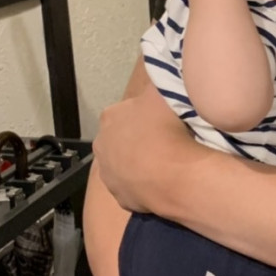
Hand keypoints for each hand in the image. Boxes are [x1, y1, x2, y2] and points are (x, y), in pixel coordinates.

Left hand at [93, 82, 197, 214]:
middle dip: (137, 140)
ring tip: (163, 164)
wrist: (174, 176)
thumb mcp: (163, 92)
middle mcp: (101, 144)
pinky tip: (159, 182)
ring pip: (124, 165)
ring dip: (138, 164)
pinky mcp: (119, 198)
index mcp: (110, 116)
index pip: (126, 111)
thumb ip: (156, 81)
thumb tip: (156, 76)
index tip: (162, 121)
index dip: (145, 115)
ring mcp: (108, 174)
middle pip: (121, 139)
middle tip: (164, 142)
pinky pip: (132, 188)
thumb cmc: (168, 130)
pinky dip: (143, 185)